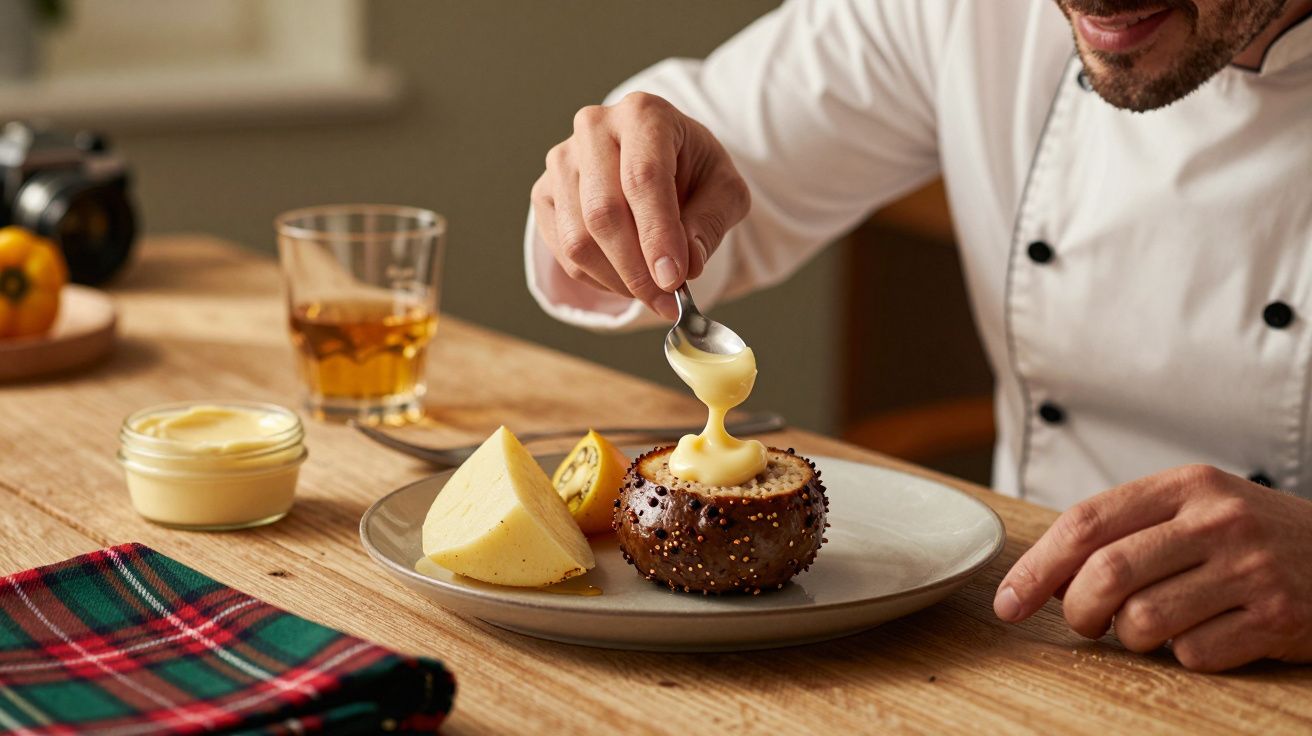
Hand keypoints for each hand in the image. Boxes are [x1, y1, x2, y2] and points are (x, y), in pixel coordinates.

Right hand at [531, 92, 750, 318]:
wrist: (660, 158)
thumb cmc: (693, 170)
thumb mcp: (724, 190)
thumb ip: (710, 223)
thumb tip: (685, 265)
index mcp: (644, 114)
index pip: (643, 178)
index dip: (657, 234)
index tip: (674, 279)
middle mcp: (594, 127)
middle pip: (603, 212)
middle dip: (636, 268)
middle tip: (666, 300)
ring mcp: (562, 160)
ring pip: (578, 238)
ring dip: (617, 279)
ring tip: (652, 293)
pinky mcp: (545, 191)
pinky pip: (563, 250)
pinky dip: (597, 278)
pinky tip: (626, 279)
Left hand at [994, 464, 1311, 671]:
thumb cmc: (1251, 536)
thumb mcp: (1193, 509)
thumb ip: (1124, 531)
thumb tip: (1046, 578)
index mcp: (1186, 485)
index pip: (1085, 523)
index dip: (1036, 567)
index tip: (1009, 600)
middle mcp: (1218, 520)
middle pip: (1106, 573)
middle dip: (1076, 610)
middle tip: (1083, 621)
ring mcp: (1250, 569)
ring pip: (1143, 620)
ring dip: (1130, 636)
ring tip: (1150, 624)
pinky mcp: (1276, 617)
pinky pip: (1193, 653)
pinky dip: (1183, 654)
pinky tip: (1204, 633)